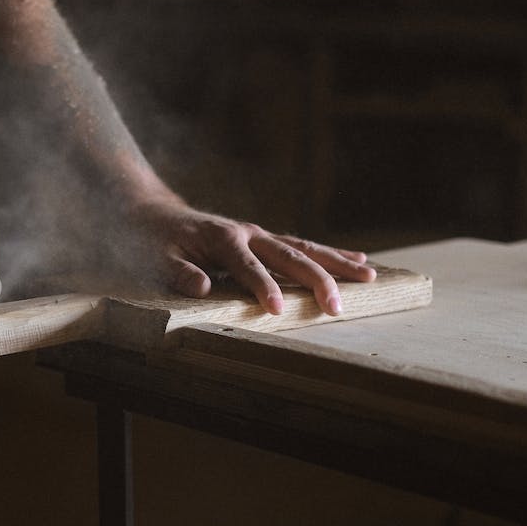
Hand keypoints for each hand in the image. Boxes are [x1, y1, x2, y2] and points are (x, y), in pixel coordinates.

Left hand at [131, 199, 375, 315]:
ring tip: (370, 277)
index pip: (248, 267)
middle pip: (290, 256)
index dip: (263, 288)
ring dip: (337, 263)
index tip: (278, 310)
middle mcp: (248, 233)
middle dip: (316, 280)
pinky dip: (331, 254)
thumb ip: (179, 272)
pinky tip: (358, 262)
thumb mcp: (159, 258)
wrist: (157, 214)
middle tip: (337, 305)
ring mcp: (261, 235)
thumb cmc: (157, 242)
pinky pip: (303, 247)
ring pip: (306, 248)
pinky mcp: (267, 240)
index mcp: (223, 239)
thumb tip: (201, 287)